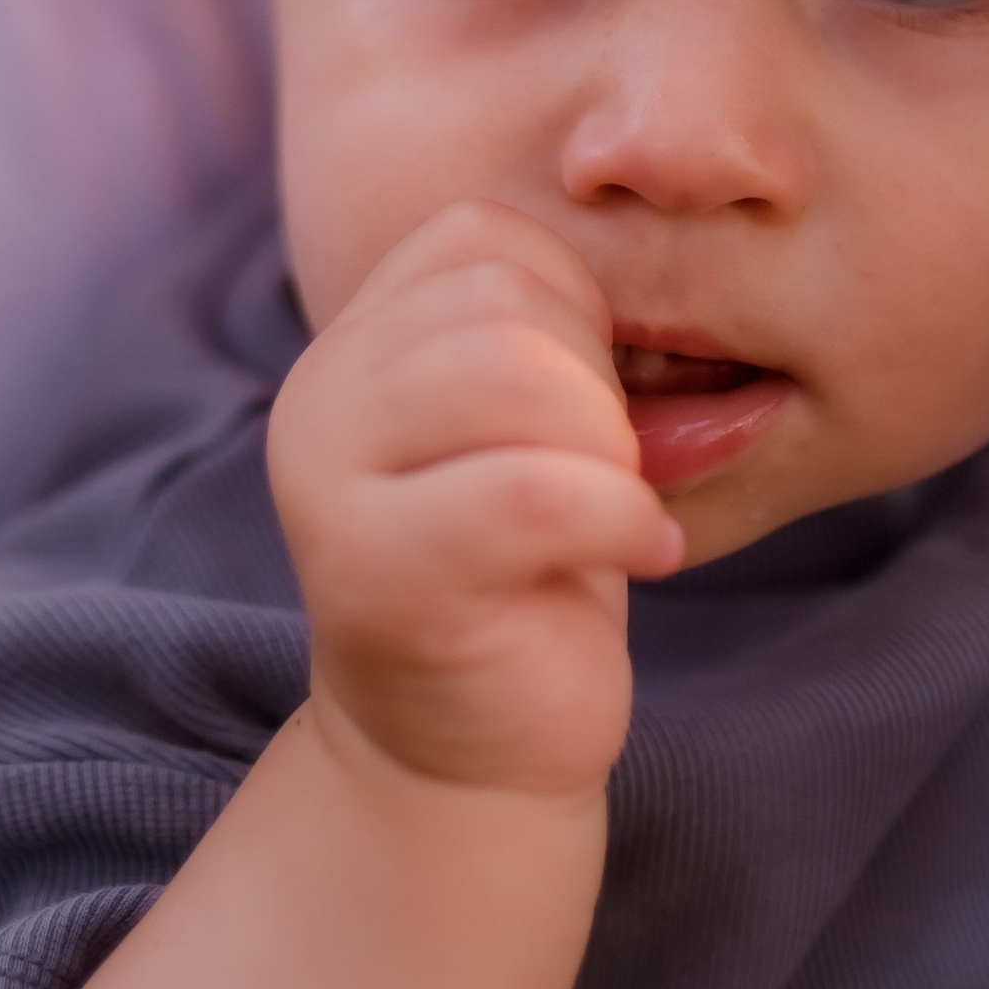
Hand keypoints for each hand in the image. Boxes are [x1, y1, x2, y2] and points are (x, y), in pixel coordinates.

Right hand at [268, 201, 684, 800]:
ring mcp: (330, 485)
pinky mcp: (374, 576)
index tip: (595, 404)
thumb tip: (669, 228)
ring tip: (617, 509)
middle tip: (612, 472)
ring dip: (605, 444)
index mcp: (354, 342)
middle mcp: (319, 397)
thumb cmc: (532, 576)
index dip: (577, 304)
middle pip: (501, 300)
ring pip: (511, 375)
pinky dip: (619, 514)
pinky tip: (644, 555)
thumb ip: (548, 329)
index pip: (482, 237)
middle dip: (598, 380)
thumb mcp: (536, 425)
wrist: (474, 761)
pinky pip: (529, 491)